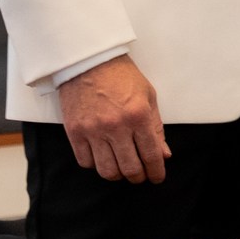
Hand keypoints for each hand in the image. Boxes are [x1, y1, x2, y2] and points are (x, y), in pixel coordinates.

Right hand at [57, 56, 170, 183]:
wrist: (89, 61)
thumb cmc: (122, 76)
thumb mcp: (148, 96)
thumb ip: (156, 127)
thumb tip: (164, 154)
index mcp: (138, 115)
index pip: (151, 154)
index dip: (156, 170)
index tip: (157, 177)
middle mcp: (116, 126)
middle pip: (129, 168)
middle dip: (139, 177)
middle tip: (141, 176)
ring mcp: (93, 131)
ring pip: (107, 170)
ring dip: (118, 174)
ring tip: (122, 168)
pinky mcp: (75, 132)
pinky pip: (86, 162)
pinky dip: (96, 165)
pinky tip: (103, 156)